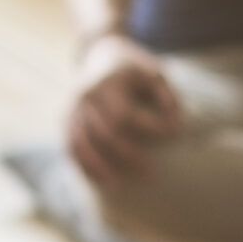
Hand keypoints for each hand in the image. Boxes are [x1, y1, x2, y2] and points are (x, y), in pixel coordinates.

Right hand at [68, 34, 181, 188]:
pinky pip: (71, 147)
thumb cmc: (134, 69)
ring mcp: (72, 109)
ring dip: (101, 168)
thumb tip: (175, 122)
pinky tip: (102, 181)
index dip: (151, 129)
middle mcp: (86, 96)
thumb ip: (167, 96)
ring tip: (120, 187)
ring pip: (82, 144)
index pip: (126, 115)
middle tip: (153, 175)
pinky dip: (84, 166)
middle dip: (129, 156)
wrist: (100, 54)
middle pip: (105, 134)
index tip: (176, 134)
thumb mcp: (155, 73)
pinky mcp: (66, 120)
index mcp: (108, 83)